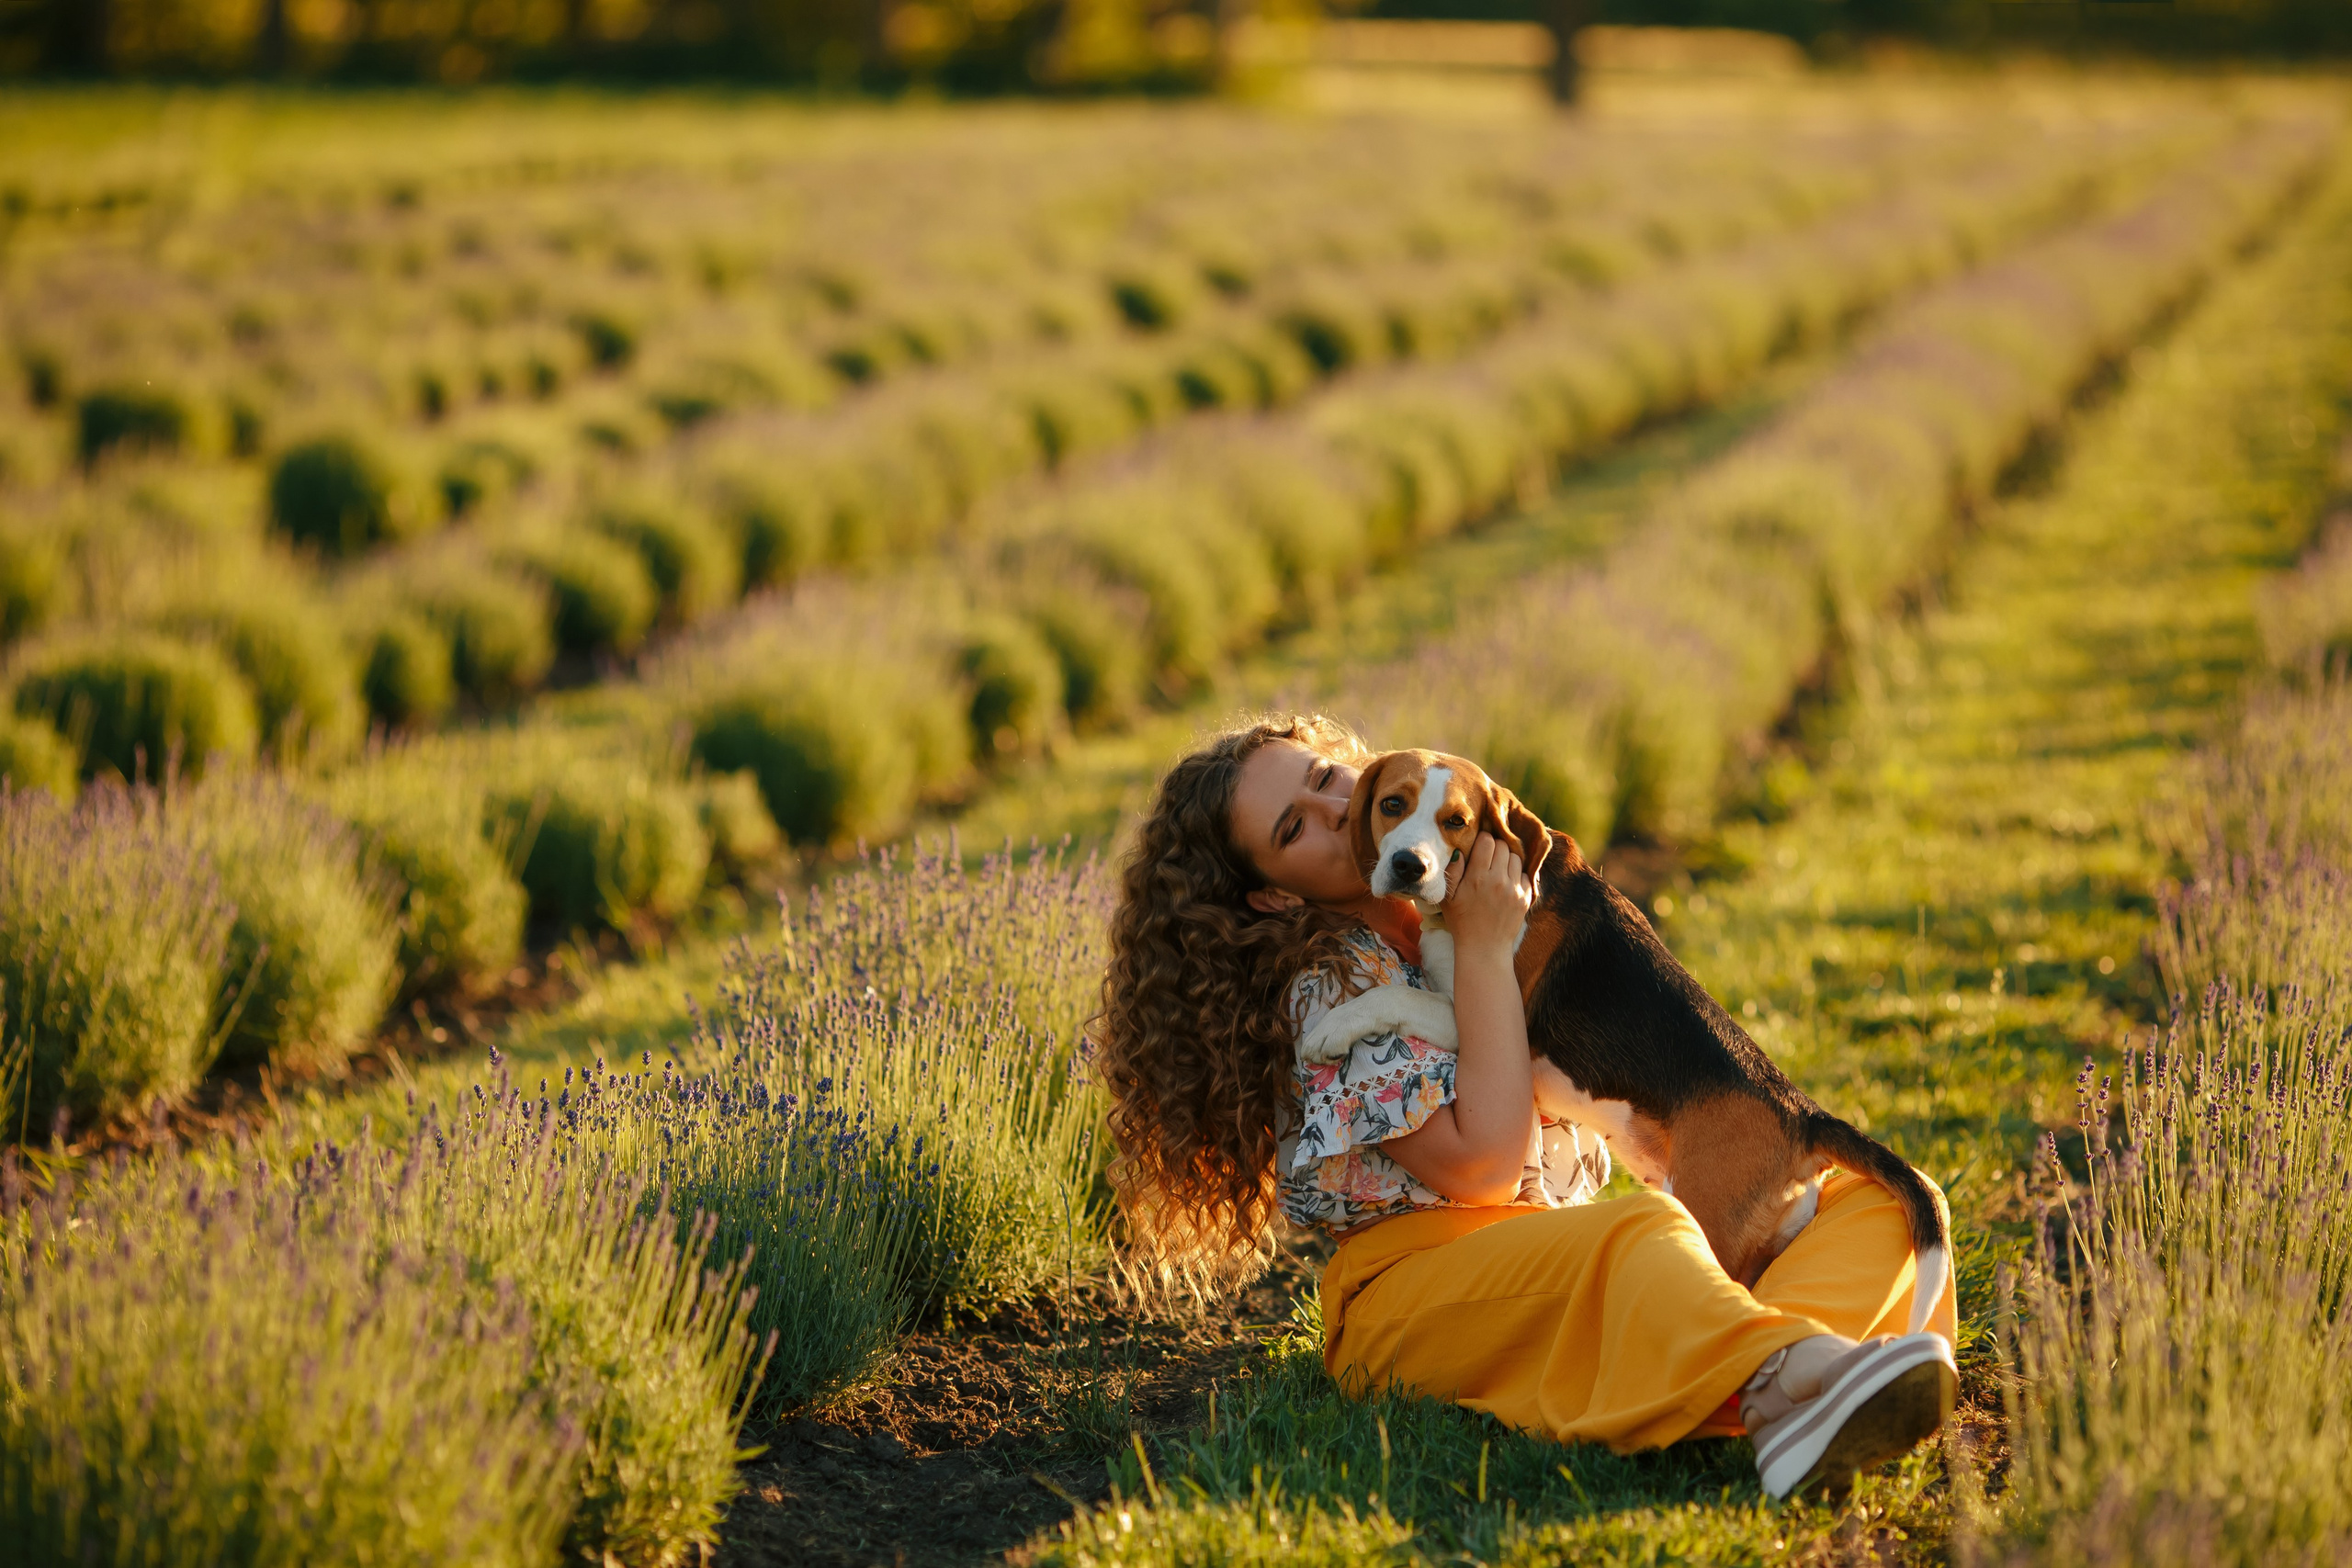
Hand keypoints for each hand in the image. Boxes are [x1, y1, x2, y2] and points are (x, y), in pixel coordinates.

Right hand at [1443, 833, 1532, 959]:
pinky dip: (1517, 875)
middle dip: (1495, 847)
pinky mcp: (1526, 898)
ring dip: (1507, 859)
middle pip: (1503, 846)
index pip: (1487, 841)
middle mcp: (1499, 880)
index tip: (1478, 847)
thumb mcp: (1448, 897)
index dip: (1482, 840)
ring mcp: (1515, 889)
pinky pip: (1526, 874)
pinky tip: (1507, 882)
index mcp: (1478, 877)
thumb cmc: (1462, 921)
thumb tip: (1459, 850)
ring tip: (1498, 869)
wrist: (1484, 948)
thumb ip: (1452, 871)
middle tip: (1488, 857)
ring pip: (1516, 858)